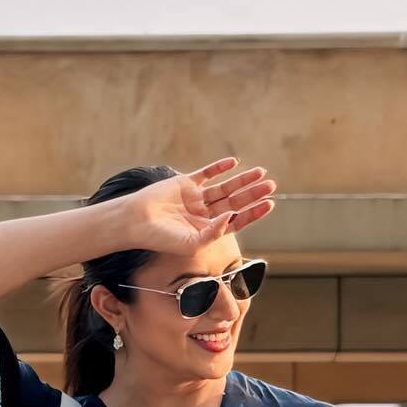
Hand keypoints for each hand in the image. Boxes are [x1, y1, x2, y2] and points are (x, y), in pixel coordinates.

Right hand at [120, 156, 275, 253]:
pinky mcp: (185, 183)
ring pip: (224, 187)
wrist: (136, 221)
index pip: (236, 221)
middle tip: (271, 186)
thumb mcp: (191, 243)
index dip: (253, 213)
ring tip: (260, 173)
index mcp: (206, 230)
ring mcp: (195, 198)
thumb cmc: (160, 238)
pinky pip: (206, 173)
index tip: (269, 204)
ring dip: (242, 180)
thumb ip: (214, 233)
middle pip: (234, 202)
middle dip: (252, 194)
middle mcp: (203, 214)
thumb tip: (233, 217)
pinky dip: (219, 167)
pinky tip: (234, 163)